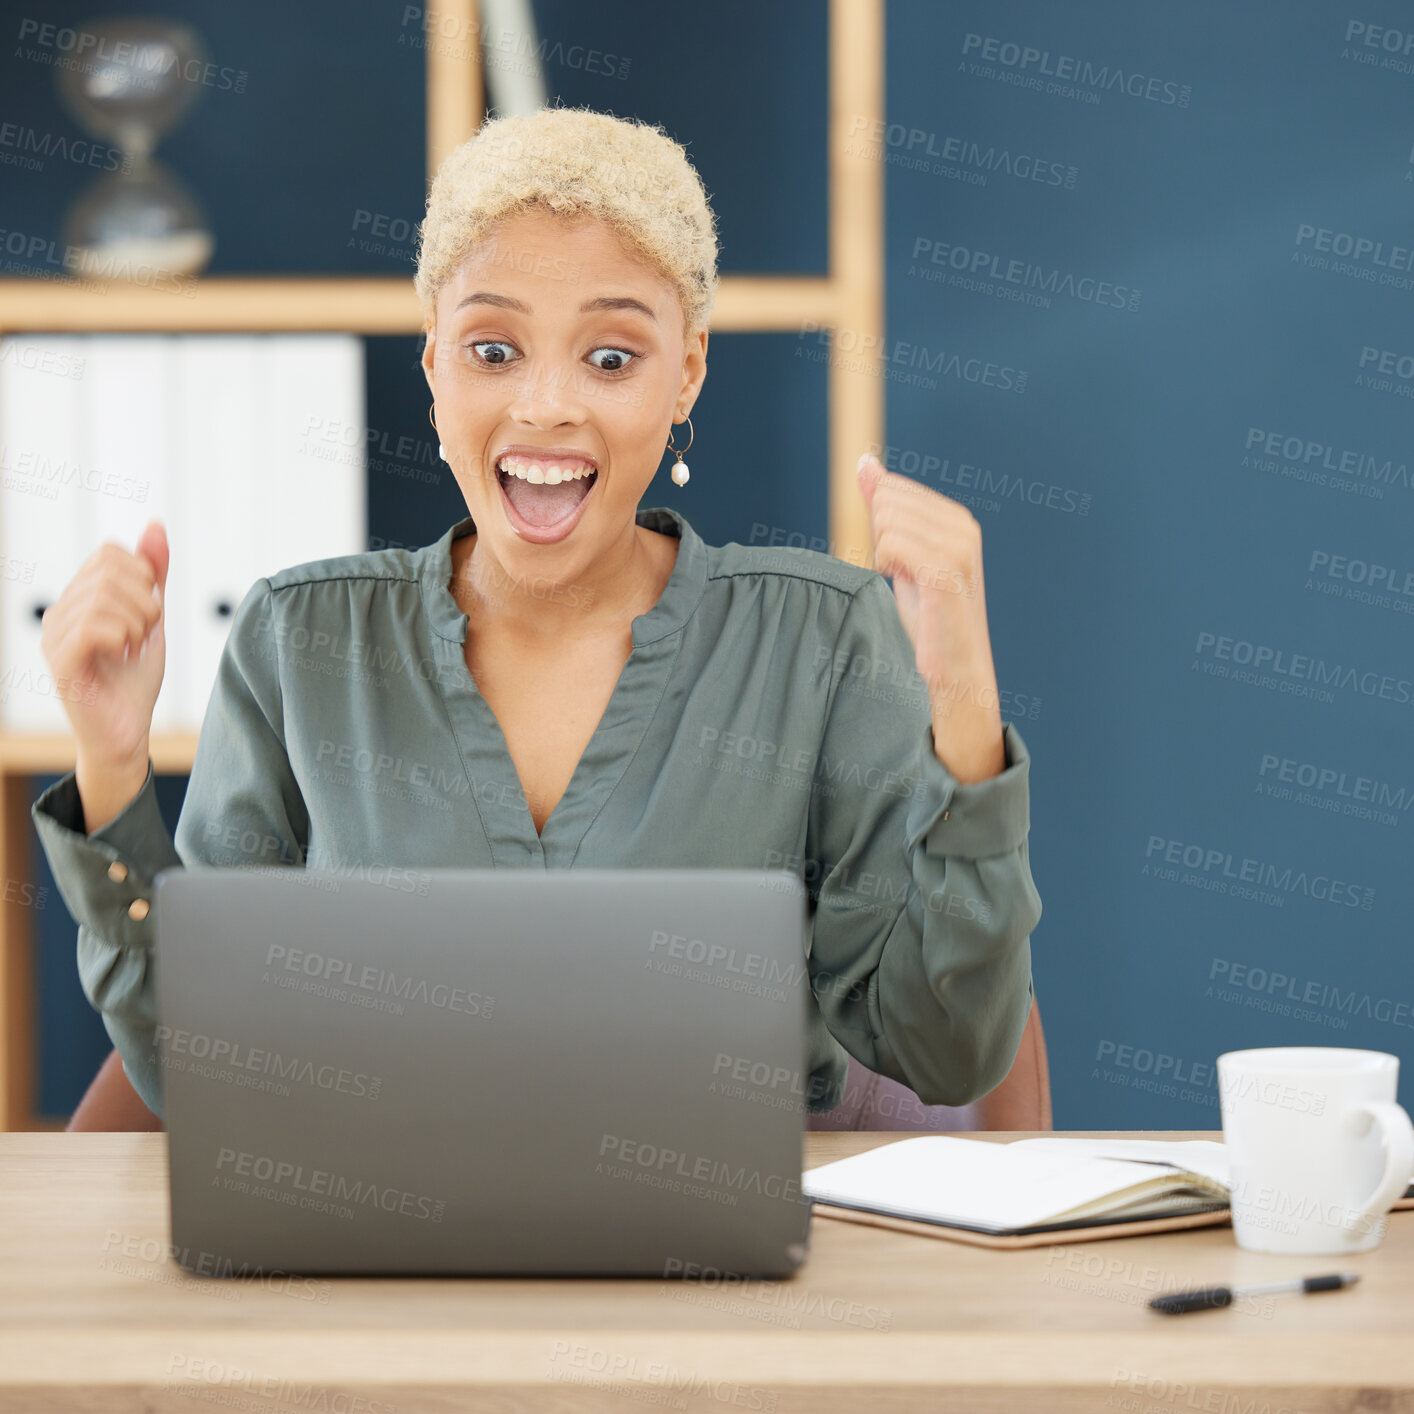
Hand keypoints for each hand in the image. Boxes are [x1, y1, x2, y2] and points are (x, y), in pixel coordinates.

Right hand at [40, 521, 168, 766]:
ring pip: (104, 597)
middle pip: (110, 570)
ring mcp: (55, 637)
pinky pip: (93, 626)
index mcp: (78, 599)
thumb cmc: (133, 680)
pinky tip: (123, 653)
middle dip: (146, 599)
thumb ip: (153, 575)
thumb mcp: (152, 619)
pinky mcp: (61, 662)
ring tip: (134, 646)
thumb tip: (155, 524)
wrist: (126, 733)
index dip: (143, 574)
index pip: (110, 553)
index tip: (150, 610)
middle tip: (145, 633)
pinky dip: (122, 636)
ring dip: (138, 621)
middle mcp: (59, 612)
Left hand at [856, 453, 1005, 781]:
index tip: (903, 564)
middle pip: (885, 502)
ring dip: (884, 558)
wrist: (955, 667)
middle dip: (881, 541)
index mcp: (955, 517)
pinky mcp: (946, 567)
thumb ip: (882, 506)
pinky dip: (887, 567)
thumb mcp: (900, 552)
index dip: (881, 531)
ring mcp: (958, 544)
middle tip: (905, 577)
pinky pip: (889, 543)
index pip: (890, 490)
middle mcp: (962, 524)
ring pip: (884, 522)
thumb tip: (864, 464)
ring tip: (911, 585)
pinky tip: (909, 588)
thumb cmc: (927, 616)